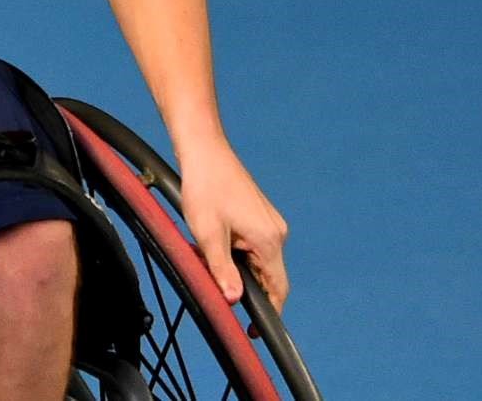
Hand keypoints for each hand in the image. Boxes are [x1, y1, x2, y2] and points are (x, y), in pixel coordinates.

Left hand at [176, 137, 288, 309]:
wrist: (205, 151)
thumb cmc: (206, 188)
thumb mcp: (208, 234)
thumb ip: (222, 270)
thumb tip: (233, 301)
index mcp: (269, 240)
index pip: (277, 290)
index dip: (267, 314)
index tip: (252, 330)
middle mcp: (276, 232)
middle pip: (266, 277)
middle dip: (239, 286)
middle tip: (211, 281)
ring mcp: (269, 223)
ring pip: (254, 261)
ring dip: (232, 267)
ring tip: (203, 253)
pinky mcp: (259, 216)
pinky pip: (250, 245)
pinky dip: (232, 251)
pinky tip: (210, 241)